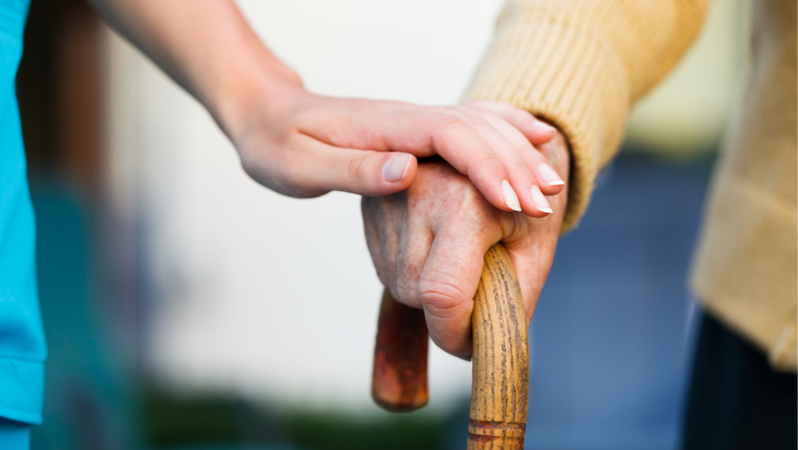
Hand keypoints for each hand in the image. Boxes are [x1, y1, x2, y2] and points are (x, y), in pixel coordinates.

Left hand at [88, 0, 562, 211]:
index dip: (486, 167)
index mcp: (386, 128)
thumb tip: (408, 171)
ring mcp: (415, 119)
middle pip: (476, 130)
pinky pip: (471, 123)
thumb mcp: (300, 167)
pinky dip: (506, 129)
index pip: (451, 138)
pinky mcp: (416, 128)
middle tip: (547, 203)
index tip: (514, 201)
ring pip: (480, 125)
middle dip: (515, 165)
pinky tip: (531, 138)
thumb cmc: (277, 145)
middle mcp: (409, 117)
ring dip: (517, 151)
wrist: (266, 112)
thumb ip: (354, 171)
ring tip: (550, 183)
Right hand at [362, 128, 568, 357]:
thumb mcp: (535, 247)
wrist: (502, 146)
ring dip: (428, 292)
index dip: (455, 334)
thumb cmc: (526, 198)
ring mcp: (387, 195)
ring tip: (461, 259)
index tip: (472, 346)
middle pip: (416, 293)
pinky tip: (437, 248)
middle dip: (447, 312)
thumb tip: (484, 346)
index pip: (442, 293)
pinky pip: (386, 266)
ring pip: (398, 284)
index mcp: (464, 200)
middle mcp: (415, 191)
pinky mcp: (371, 203)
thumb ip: (513, 300)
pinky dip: (413, 273)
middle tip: (480, 290)